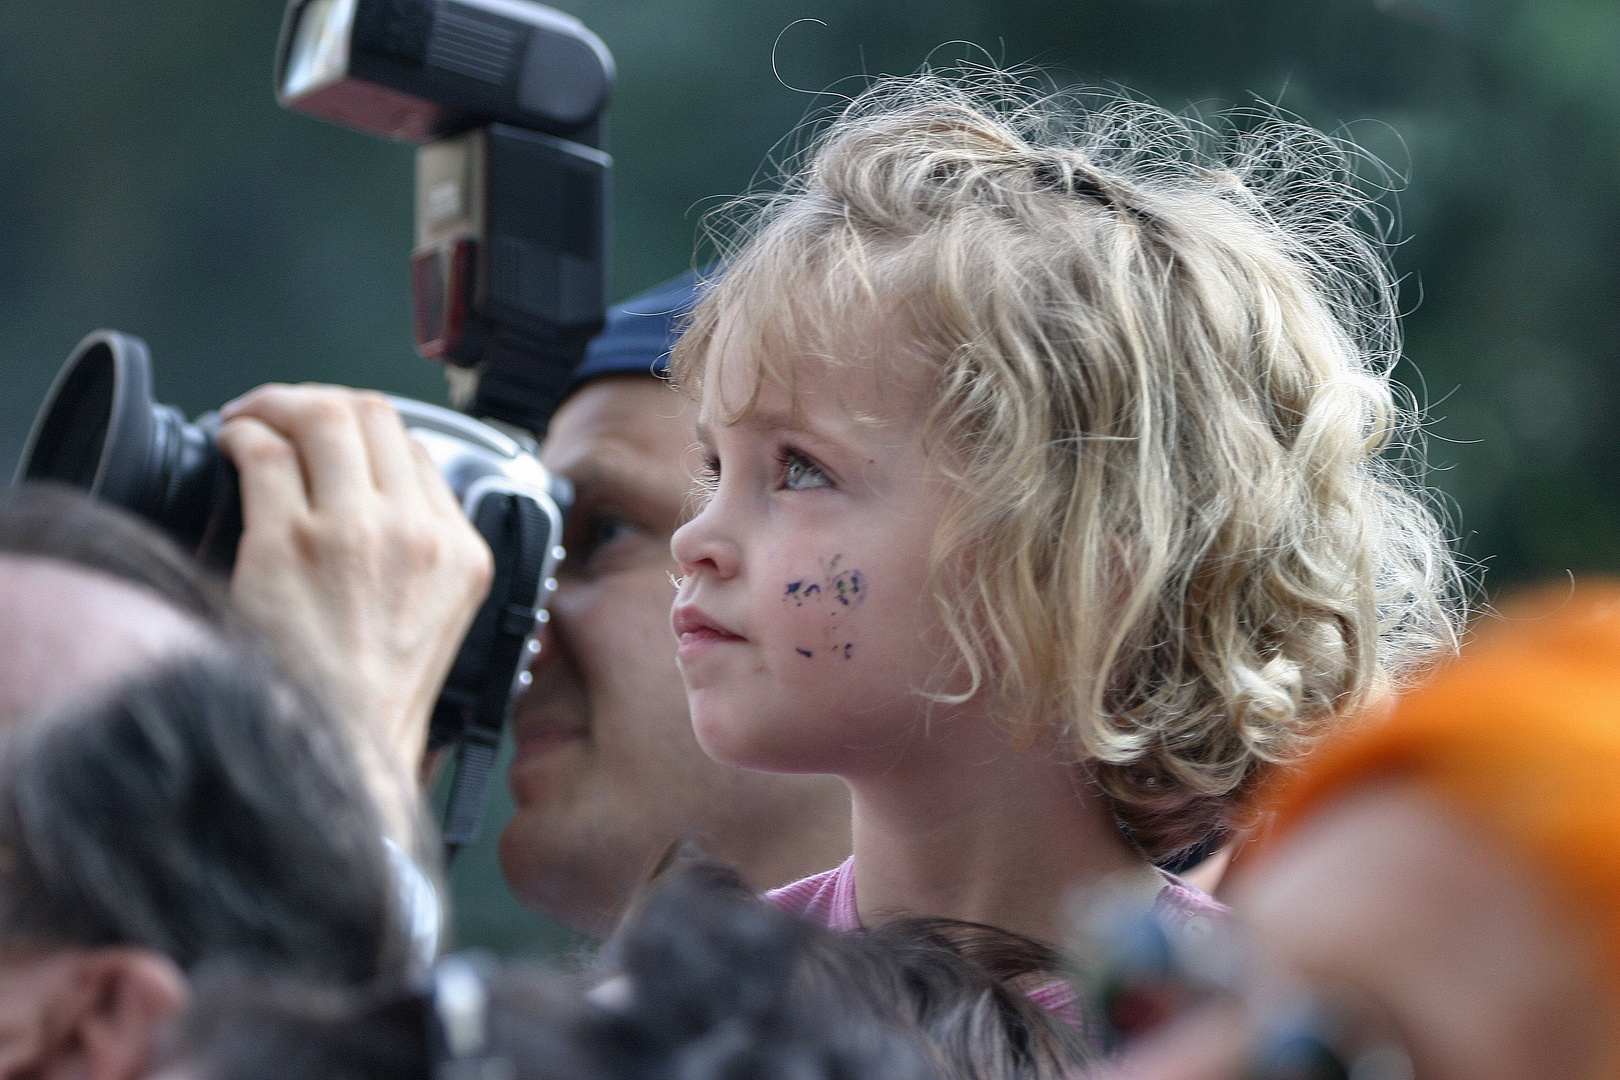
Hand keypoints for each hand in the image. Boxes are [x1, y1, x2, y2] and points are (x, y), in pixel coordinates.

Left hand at [217, 385, 493, 794]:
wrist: (339, 754)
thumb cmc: (372, 702)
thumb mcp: (436, 621)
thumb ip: (421, 553)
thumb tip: (376, 494)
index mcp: (462, 553)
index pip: (418, 450)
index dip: (365, 432)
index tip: (329, 442)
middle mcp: (417, 533)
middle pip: (374, 415)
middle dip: (319, 402)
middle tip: (280, 415)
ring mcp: (354, 533)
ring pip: (321, 417)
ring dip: (274, 405)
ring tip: (246, 421)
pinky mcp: (288, 542)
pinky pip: (263, 453)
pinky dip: (239, 435)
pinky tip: (227, 446)